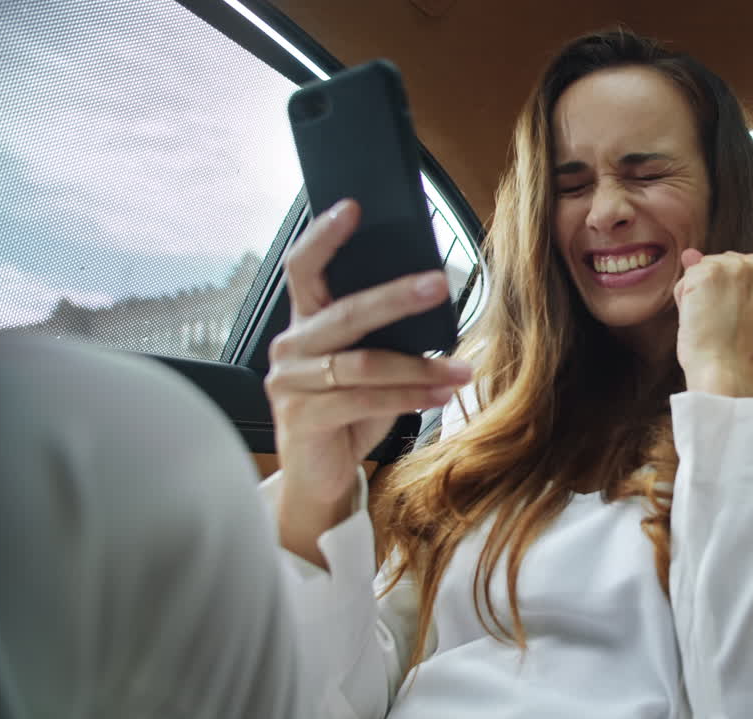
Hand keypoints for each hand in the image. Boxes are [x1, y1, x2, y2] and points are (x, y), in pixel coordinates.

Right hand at [264, 199, 470, 562]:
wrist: (323, 477)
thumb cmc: (350, 414)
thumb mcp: (367, 366)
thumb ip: (383, 335)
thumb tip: (433, 296)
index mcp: (305, 324)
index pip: (304, 268)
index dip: (324, 236)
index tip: (353, 207)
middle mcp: (291, 348)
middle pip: (346, 312)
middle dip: (396, 297)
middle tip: (438, 284)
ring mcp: (291, 384)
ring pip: (364, 364)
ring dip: (421, 367)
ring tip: (461, 370)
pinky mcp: (302, 419)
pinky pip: (363, 401)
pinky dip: (409, 398)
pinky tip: (440, 396)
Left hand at [672, 248, 752, 396]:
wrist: (727, 366)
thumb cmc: (734, 345)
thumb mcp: (736, 304)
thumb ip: (716, 275)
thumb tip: (690, 253)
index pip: (734, 266)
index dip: (727, 293)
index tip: (735, 314)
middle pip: (715, 263)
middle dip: (711, 289)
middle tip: (723, 318)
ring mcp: (731, 266)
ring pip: (698, 271)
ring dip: (697, 295)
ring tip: (713, 319)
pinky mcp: (707, 272)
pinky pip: (684, 282)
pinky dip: (685, 301)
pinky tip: (700, 317)